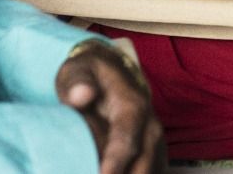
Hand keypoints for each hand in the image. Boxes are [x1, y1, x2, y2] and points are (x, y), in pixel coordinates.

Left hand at [56, 40, 165, 173]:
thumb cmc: (89, 73)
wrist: (111, 69)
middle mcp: (150, 125)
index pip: (127, 139)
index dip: (116, 163)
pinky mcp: (153, 151)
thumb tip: (82, 95)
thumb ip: (77, 82)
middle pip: (144, 162)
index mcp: (133, 105)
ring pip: (152, 170)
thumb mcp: (77, 69)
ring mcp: (154, 140)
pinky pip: (153, 171)